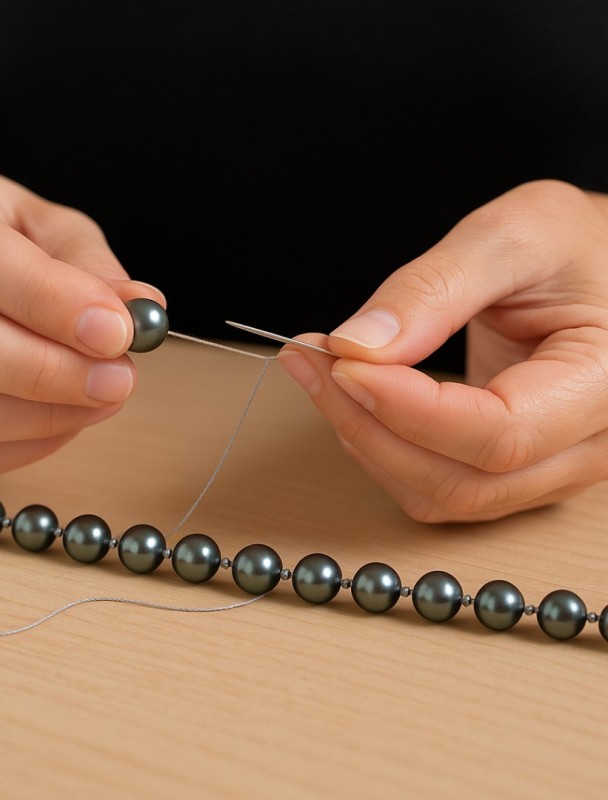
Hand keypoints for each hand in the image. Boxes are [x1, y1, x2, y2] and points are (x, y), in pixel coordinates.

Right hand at [0, 158, 164, 477]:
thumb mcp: (47, 226)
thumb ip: (91, 265)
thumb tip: (141, 311)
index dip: (42, 299)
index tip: (115, 331)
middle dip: (40, 371)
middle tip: (118, 379)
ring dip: (34, 417)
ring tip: (100, 399)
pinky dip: (15, 448)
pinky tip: (64, 422)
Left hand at [279, 180, 607, 521]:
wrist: (596, 265)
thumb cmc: (575, 245)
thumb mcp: (511, 236)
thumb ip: (433, 289)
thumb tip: (357, 346)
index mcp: (606, 383)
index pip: (500, 435)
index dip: (406, 409)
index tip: (341, 363)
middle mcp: (588, 445)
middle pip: (461, 481)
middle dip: (369, 427)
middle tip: (312, 363)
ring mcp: (551, 466)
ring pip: (442, 496)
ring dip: (366, 442)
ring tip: (320, 374)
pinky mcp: (513, 468)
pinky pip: (436, 486)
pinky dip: (383, 451)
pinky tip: (354, 402)